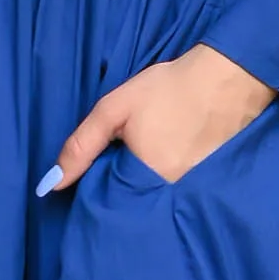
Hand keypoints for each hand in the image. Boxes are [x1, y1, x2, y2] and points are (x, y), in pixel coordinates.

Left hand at [40, 44, 271, 193]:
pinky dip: (167, 179)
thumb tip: (49, 185)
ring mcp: (192, 190)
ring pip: (155, 197)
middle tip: (129, 150)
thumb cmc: (169, 89)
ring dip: (145, 184)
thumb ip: (81, 146)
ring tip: (149, 151)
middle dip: (123, 185)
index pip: (109, 201)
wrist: (228, 77)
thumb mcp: (114, 109)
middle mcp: (169, 193)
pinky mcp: (207, 183)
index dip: (100, 185)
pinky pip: (177, 191)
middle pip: (133, 201)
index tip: (103, 164)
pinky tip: (170, 153)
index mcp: (144, 178)